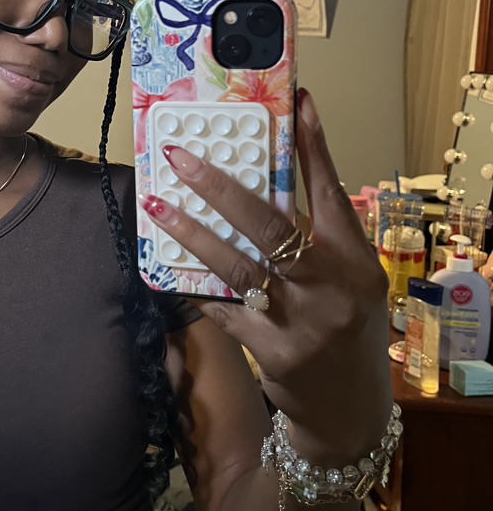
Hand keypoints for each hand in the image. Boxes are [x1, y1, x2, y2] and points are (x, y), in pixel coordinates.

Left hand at [139, 88, 392, 461]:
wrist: (350, 409)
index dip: (313, 144)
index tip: (297, 102)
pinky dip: (197, 285)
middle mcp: (333, 284)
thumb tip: (264, 188)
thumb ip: (316, 240)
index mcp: (354, 258)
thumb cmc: (346, 331)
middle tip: (180, 156)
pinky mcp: (274, 351)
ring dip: (191, 232)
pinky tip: (169, 267)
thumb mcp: (348, 280)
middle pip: (270, 222)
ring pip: (237, 264)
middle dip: (220, 185)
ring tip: (156, 204)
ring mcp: (304, 320)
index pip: (330, 190)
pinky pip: (223, 307)